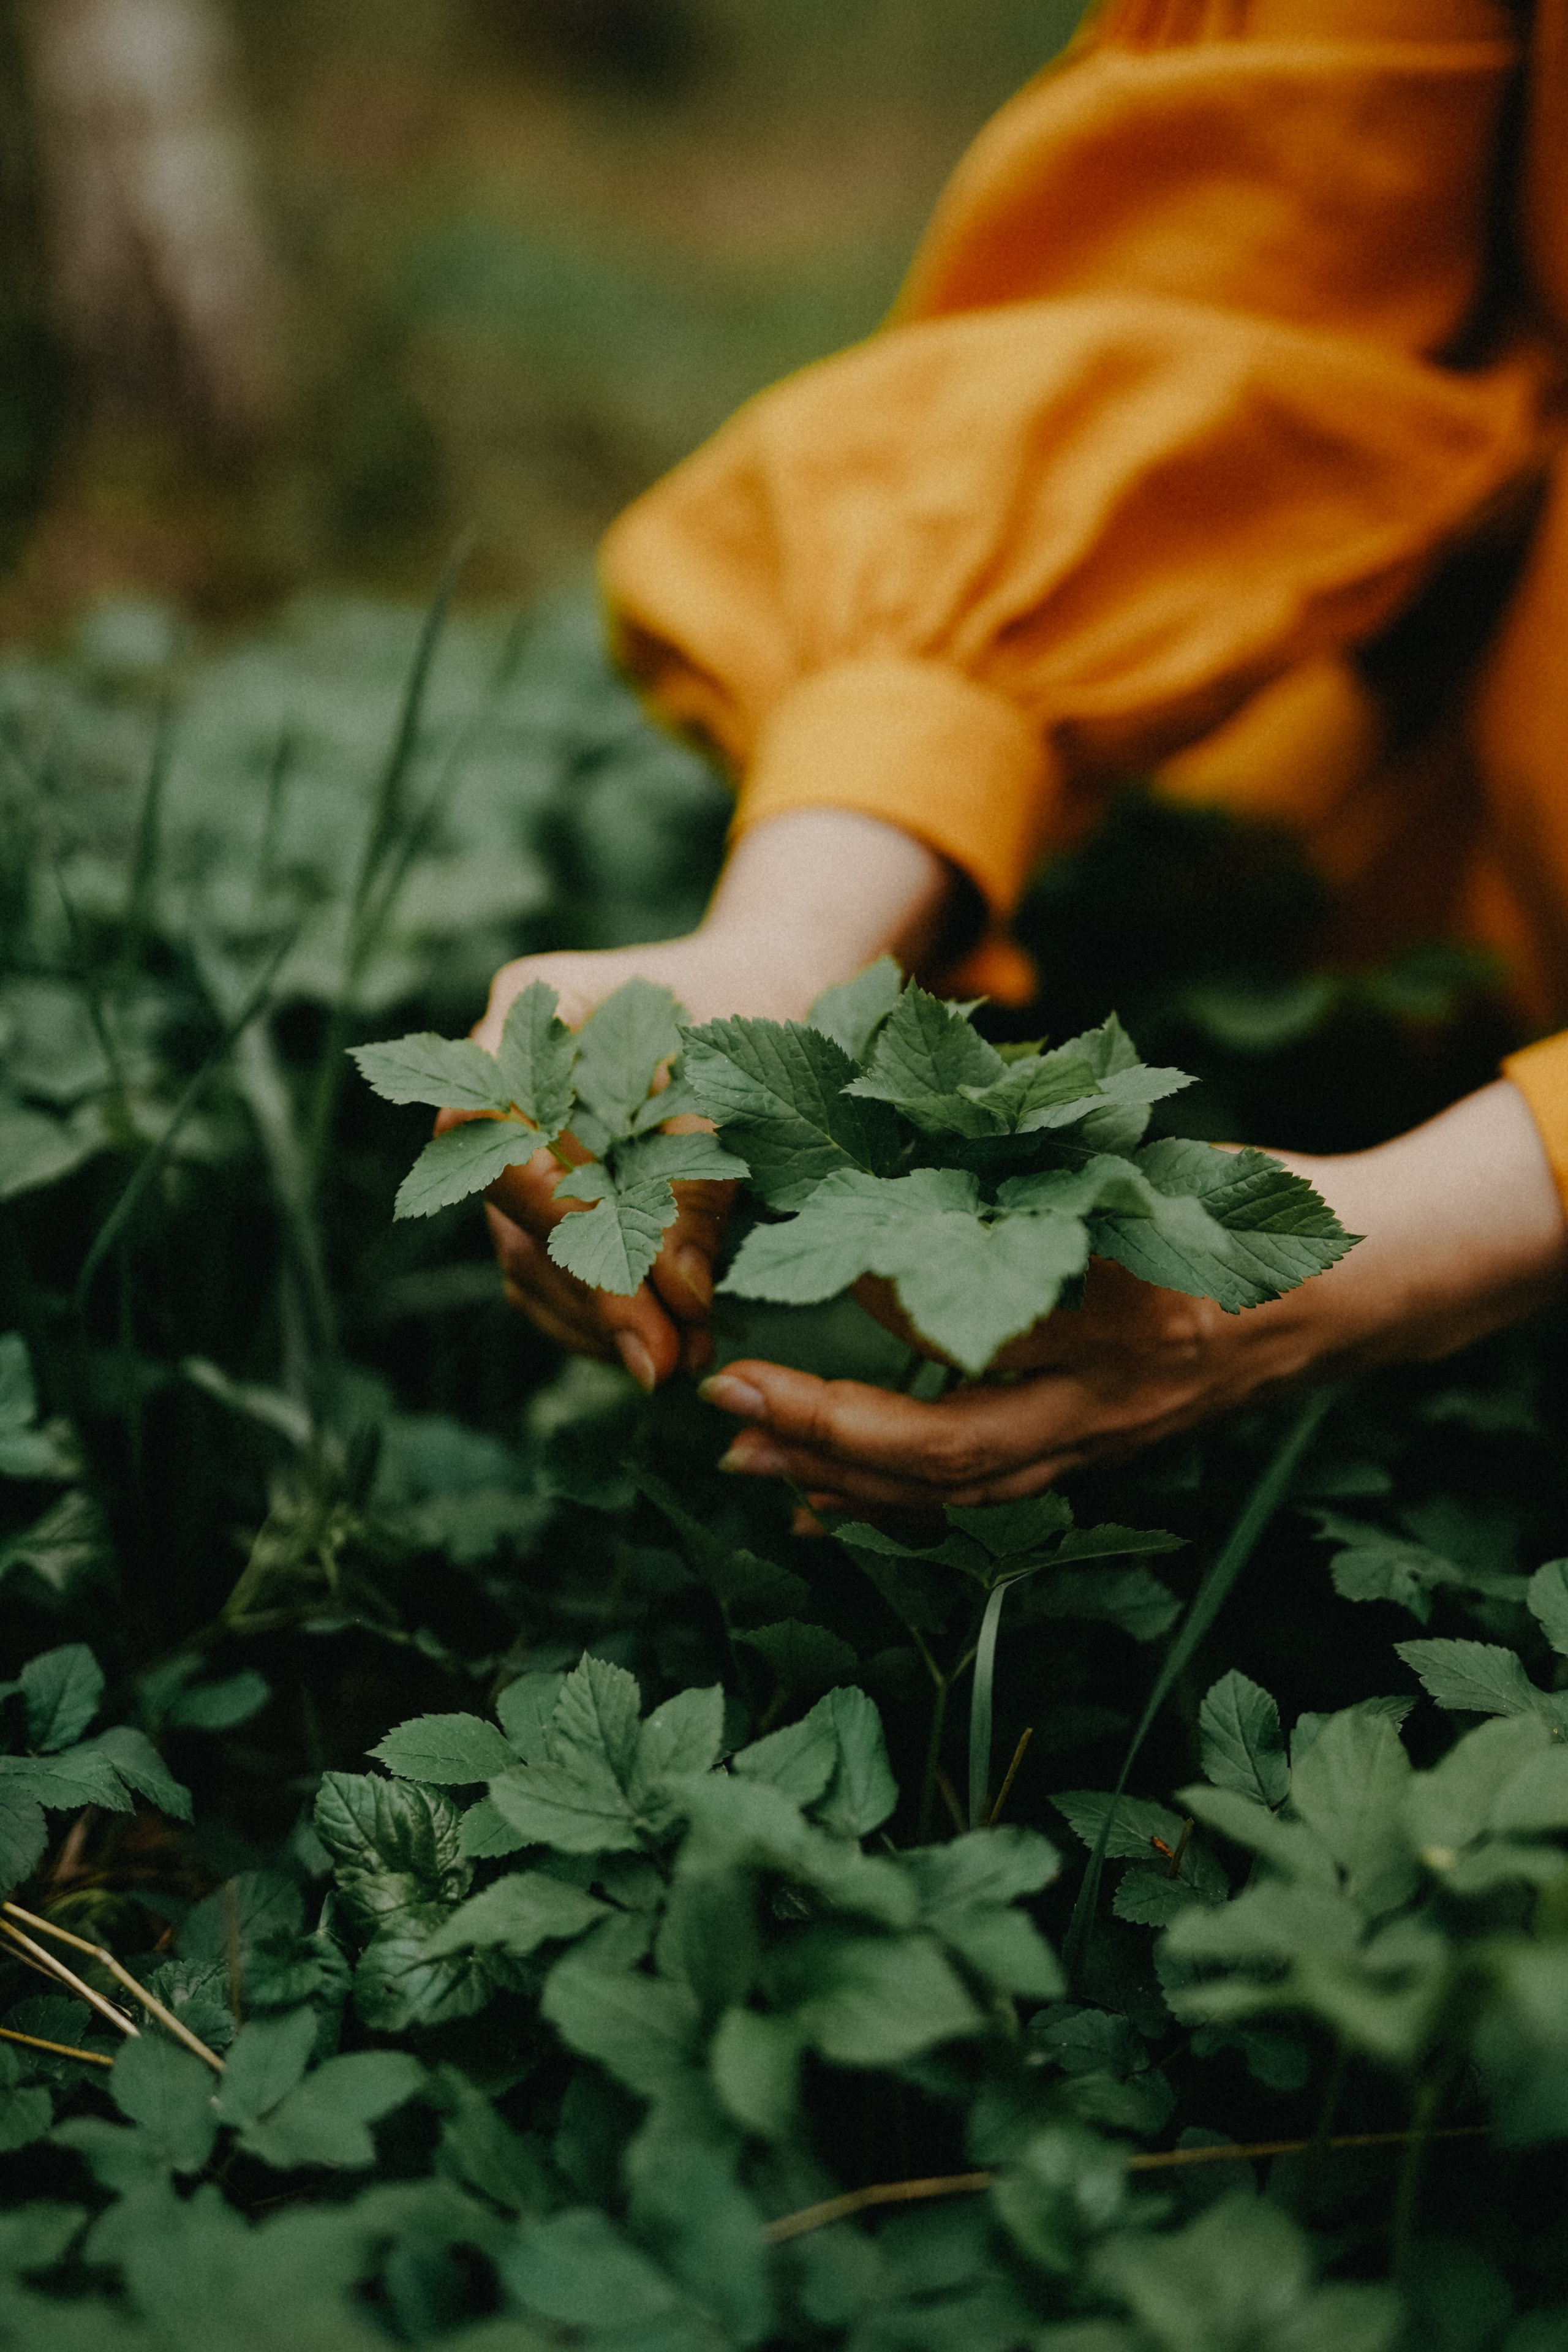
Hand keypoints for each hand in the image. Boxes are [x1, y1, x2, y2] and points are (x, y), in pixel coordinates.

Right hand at [472, 810, 956, 1388]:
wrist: (774, 990)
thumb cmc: (761, 1012)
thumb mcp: (739, 1088)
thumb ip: (701, 1183)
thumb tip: (681, 1299)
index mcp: (533, 1007)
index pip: (490, 1121)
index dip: (545, 1204)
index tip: (618, 1274)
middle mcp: (502, 1076)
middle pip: (509, 1205)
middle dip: (590, 1290)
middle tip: (664, 1360)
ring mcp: (516, 1140)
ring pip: (524, 1255)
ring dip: (595, 1321)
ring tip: (678, 1363)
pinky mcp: (547, 1195)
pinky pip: (547, 1274)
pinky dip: (598, 1318)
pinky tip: (662, 1349)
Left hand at [699, 1079, 1567, 1511]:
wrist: (1349, 1287)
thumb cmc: (1239, 1208)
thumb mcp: (1134, 1180)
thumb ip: (1025, 1199)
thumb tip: (886, 1212)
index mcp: (1114, 1340)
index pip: (955, 1390)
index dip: (848, 1375)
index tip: (760, 1344)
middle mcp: (1106, 1413)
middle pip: (945, 1464)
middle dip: (823, 1440)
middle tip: (723, 1409)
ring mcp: (1104, 1444)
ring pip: (959, 1493)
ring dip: (846, 1480)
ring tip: (748, 1463)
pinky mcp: (1098, 1449)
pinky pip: (983, 1489)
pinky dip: (898, 1491)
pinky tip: (826, 1492)